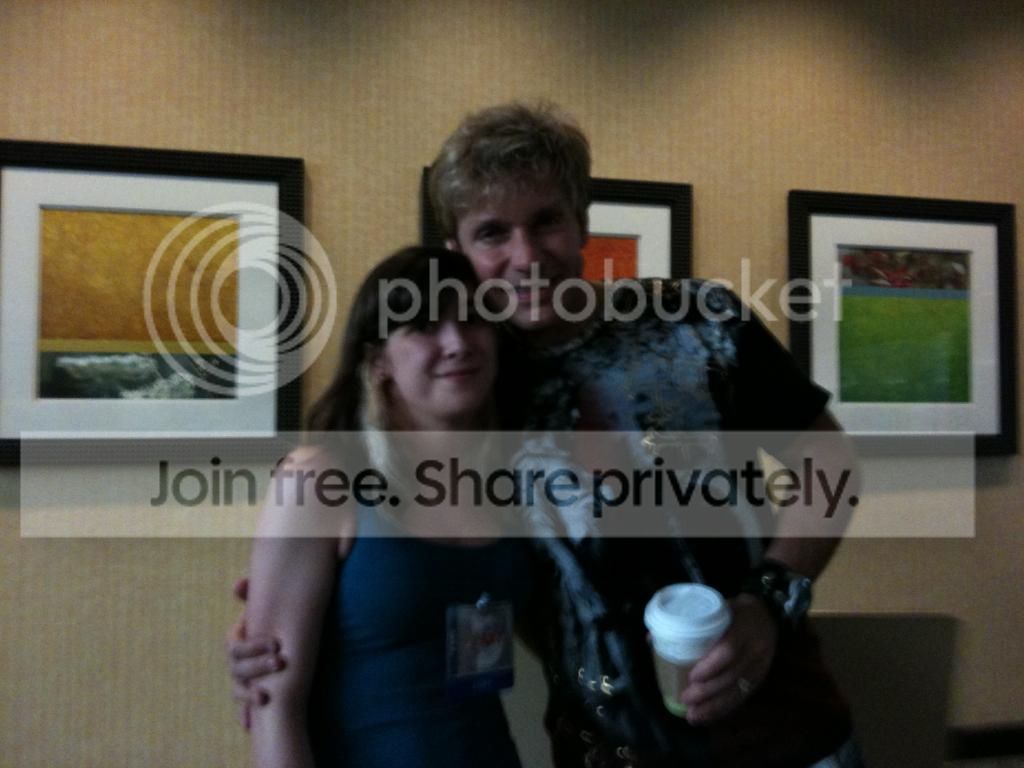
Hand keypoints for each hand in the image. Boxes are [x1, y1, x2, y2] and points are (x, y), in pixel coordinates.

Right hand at [226, 577, 285, 728]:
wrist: (286, 641)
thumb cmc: (276, 619)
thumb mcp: (269, 605)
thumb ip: (254, 593)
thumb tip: (238, 585)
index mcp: (240, 640)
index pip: (236, 645)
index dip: (253, 645)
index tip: (277, 643)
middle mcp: (238, 662)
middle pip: (238, 669)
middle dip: (258, 668)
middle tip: (281, 663)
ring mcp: (244, 680)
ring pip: (239, 690)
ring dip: (248, 695)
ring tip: (266, 697)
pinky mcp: (255, 694)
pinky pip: (244, 709)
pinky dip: (246, 716)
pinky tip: (250, 726)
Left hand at [680, 594, 777, 724]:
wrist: (767, 613)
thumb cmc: (732, 610)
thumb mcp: (714, 607)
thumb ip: (688, 621)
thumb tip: (651, 638)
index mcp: (743, 626)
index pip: (729, 650)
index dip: (710, 666)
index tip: (692, 676)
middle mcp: (755, 647)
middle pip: (732, 674)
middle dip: (708, 691)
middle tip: (685, 698)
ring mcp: (761, 664)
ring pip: (738, 689)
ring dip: (714, 706)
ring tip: (693, 715)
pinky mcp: (761, 677)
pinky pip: (743, 696)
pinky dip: (724, 708)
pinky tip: (708, 716)